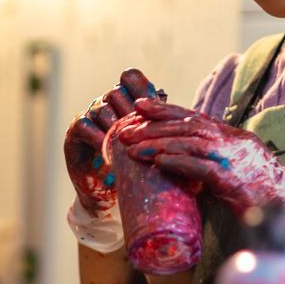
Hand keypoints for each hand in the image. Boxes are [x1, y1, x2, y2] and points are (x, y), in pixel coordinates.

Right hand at [63, 69, 162, 252]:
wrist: (116, 201)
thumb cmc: (144, 176)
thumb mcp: (161, 153)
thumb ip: (175, 137)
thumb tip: (208, 126)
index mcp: (130, 108)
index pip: (133, 82)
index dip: (143, 85)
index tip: (159, 95)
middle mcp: (110, 108)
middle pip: (118, 90)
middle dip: (131, 102)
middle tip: (143, 117)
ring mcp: (91, 119)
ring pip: (102, 106)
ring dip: (115, 120)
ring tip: (128, 139)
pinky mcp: (75, 134)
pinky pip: (84, 125)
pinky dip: (97, 136)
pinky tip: (109, 150)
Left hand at [118, 98, 284, 283]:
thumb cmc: (266, 199)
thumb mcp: (235, 176)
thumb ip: (212, 169)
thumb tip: (183, 173)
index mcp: (236, 137)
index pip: (196, 116)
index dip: (167, 109)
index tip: (142, 106)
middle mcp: (236, 141)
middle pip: (189, 125)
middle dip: (154, 124)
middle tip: (125, 127)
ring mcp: (237, 158)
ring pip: (191, 141)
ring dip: (158, 142)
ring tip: (132, 146)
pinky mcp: (236, 179)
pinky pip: (201, 166)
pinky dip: (178, 162)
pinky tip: (158, 162)